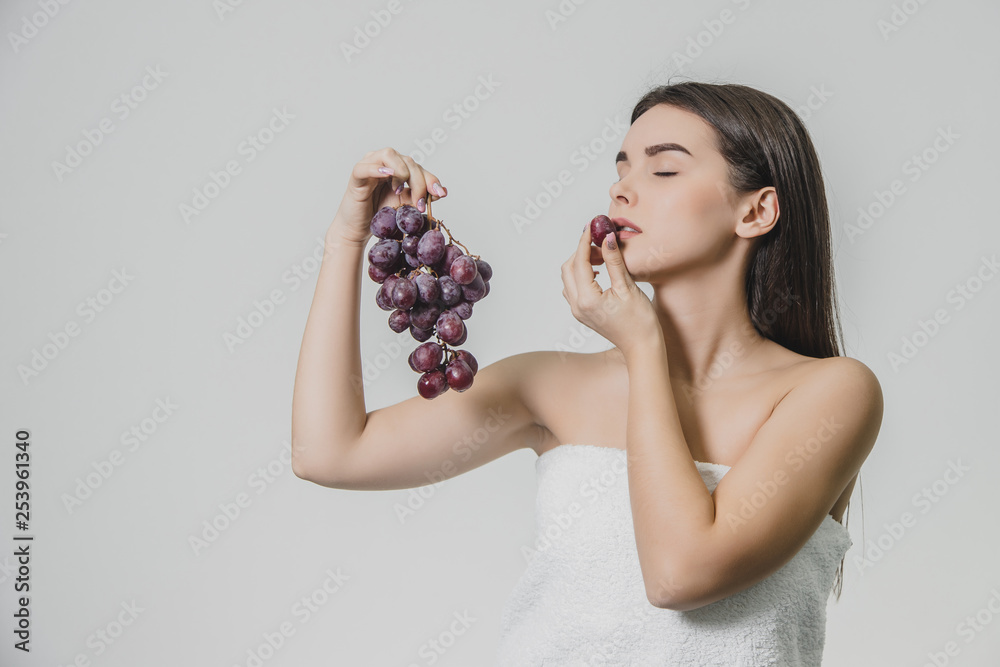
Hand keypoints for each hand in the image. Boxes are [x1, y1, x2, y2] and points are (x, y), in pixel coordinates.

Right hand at [329, 147, 447, 245]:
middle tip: (419, 204)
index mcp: (398, 167)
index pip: (418, 167)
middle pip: (407, 161)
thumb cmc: (380, 214)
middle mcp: (384, 161)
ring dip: (401, 172)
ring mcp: (369, 165)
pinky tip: (387, 174)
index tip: (439, 194)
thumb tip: (442, 191)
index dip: (430, 179)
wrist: (358, 228)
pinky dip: (377, 169)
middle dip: (418, 182)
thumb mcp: (406, 205)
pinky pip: (365, 167)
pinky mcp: (356, 176)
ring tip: (400, 191)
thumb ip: (422, 196)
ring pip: (389, 154)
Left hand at [560, 223, 660, 357]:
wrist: (641, 346)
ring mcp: (577, 311)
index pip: (580, 262)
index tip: (591, 226)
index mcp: (587, 299)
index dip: (584, 241)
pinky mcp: (582, 313)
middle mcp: (577, 306)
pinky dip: (581, 275)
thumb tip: (607, 238)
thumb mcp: (627, 287)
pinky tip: (599, 271)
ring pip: (569, 278)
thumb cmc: (640, 321)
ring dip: (581, 263)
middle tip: (599, 241)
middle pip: (568, 268)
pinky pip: (574, 288)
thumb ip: (614, 261)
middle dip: (581, 251)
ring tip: (602, 256)